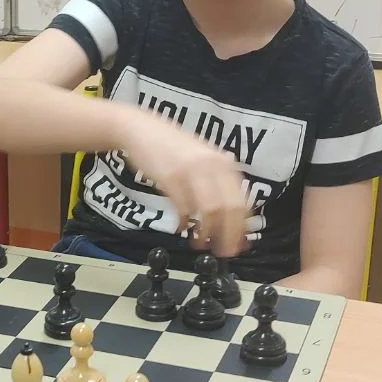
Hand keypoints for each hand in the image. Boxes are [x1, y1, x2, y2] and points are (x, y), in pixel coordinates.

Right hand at [117, 108, 247, 256]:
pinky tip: (182, 227)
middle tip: (223, 251)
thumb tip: (231, 212)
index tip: (238, 244)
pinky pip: (184, 207)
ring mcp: (192, 171)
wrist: (141, 129)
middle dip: (228, 234)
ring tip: (201, 243)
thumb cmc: (171, 145)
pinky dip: (185, 222)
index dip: (241, 227)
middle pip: (229, 208)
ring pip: (209, 210)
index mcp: (223, 162)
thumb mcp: (202, 156)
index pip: (241, 201)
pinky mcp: (171, 178)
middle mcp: (212, 165)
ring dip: (207, 232)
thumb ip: (217, 178)